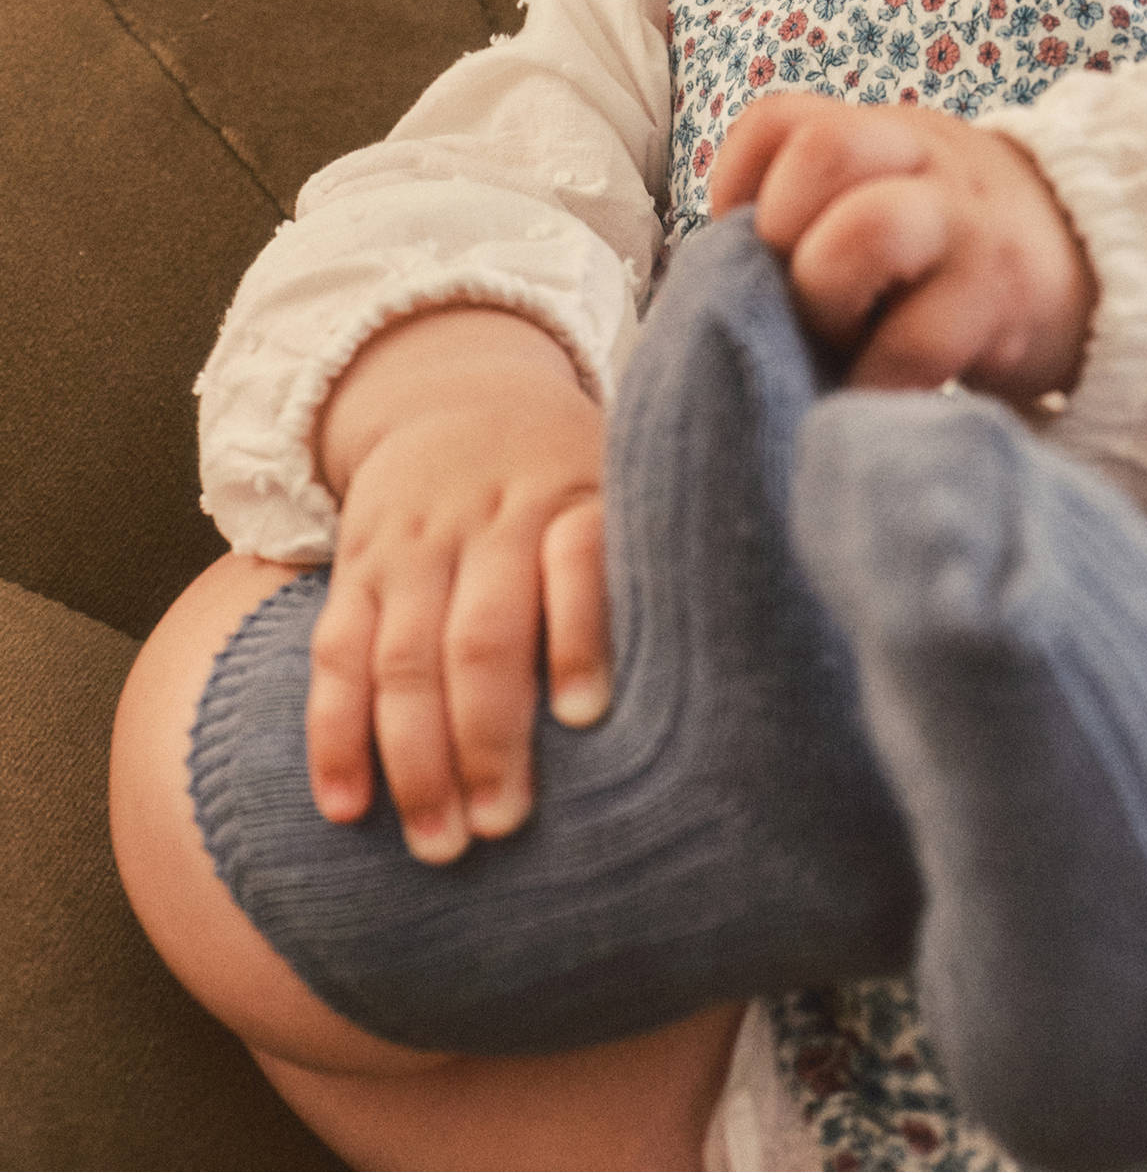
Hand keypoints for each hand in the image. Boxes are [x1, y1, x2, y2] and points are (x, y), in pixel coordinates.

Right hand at [306, 307, 607, 863]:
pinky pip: (338, 652)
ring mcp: (417, 544)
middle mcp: (491, 518)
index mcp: (574, 496)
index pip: (579, 559)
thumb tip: (727, 682)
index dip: (580, 635)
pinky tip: (345, 805)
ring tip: (440, 842)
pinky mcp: (357, 566)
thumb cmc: (567, 473)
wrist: (455, 389)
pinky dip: (335, 734)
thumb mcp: (621, 482)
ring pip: (403, 656)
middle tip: (502, 824)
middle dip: (488, 736)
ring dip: (415, 757)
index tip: (586, 715)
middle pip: (482, 633)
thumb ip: (653, 563)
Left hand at [707, 90, 1096, 403]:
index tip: (740, 241)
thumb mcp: (900, 190)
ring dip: (825, 298)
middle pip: (824, 150)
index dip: (737, 179)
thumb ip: (824, 211)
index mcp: (884, 133)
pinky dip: (874, 379)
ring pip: (868, 227)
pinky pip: (917, 340)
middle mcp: (925, 160)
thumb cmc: (958, 240)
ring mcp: (966, 222)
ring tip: (834, 341)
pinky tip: (872, 393)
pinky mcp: (1001, 296)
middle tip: (791, 294)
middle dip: (781, 233)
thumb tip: (725, 289)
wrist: (1100, 257)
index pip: (785, 118)